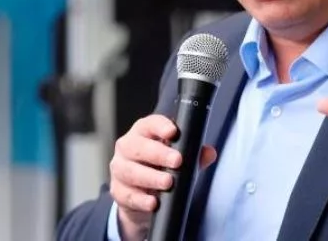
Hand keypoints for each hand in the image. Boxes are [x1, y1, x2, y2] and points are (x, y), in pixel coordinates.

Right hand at [109, 115, 216, 240]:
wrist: (143, 195)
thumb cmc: (161, 167)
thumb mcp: (179, 159)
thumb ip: (194, 154)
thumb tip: (209, 153)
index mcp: (143, 133)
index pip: (149, 124)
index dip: (160, 126)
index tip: (173, 132)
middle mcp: (127, 147)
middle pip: (137, 146)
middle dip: (158, 154)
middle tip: (177, 161)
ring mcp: (119, 169)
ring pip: (130, 171)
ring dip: (150, 178)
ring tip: (168, 183)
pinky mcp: (118, 191)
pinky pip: (127, 195)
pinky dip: (141, 199)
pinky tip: (153, 202)